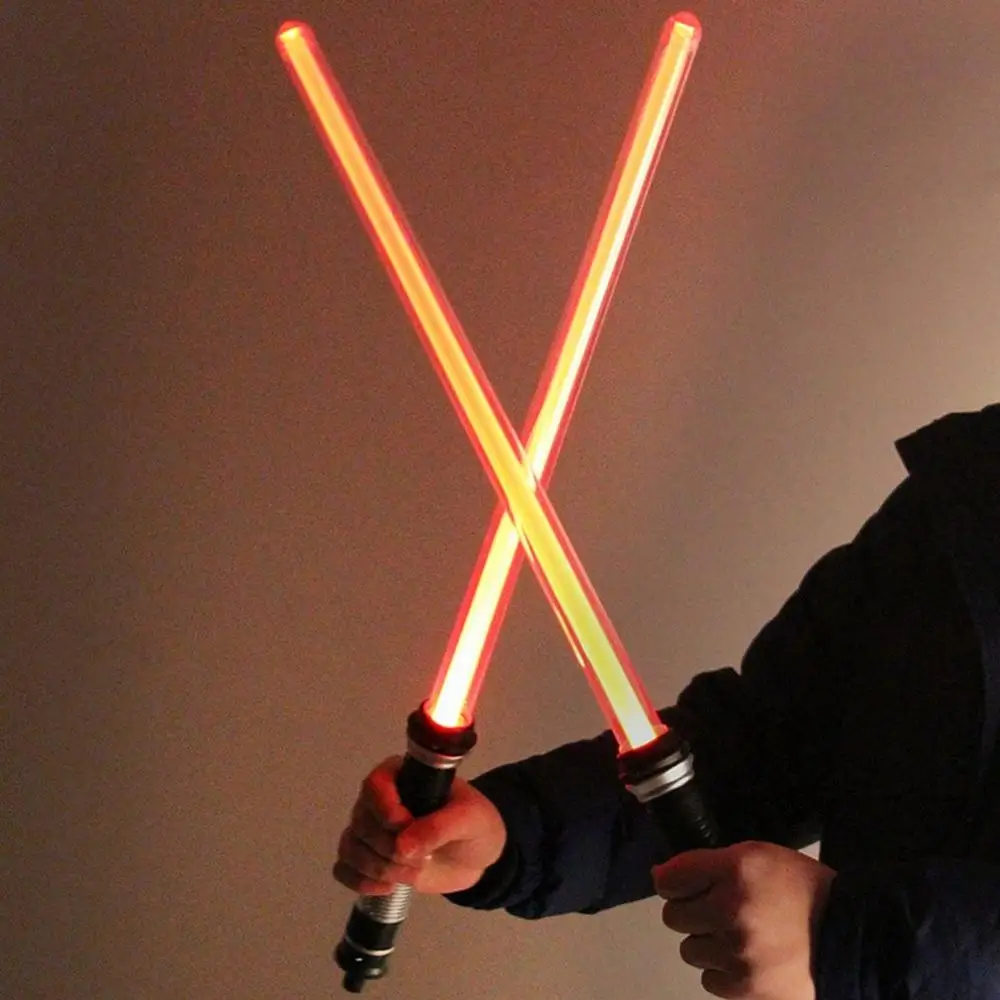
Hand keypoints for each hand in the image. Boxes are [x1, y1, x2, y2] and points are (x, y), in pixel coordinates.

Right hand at [333, 756, 507, 895]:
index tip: (406, 827)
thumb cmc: (476, 825)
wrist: (476, 856)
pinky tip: (389, 888)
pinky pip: (344, 869)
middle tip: (423, 859)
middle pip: (361, 821)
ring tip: (412, 874)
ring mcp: (372, 830)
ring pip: (350, 847)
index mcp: (404, 777)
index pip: (375, 784)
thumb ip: (440, 827)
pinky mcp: (369, 858)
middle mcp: (380, 800)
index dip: (385, 808)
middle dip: (389, 849)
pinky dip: (360, 882)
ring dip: (378, 868)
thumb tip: (401, 847)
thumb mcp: (470, 819)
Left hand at [653, 841, 835, 999]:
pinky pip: (709, 980)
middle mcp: (730, 910)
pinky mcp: (746, 988)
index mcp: (734, 870)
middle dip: (690, 912)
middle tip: (717, 911)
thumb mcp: (758, 856)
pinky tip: (748, 959)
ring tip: (740, 936)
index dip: (673, 882)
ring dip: (708, 943)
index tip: (682, 885)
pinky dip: (723, 971)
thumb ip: (710, 863)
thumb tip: (662, 877)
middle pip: (673, 917)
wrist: (848, 938)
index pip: (669, 879)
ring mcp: (737, 953)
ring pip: (689, 950)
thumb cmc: (801, 891)